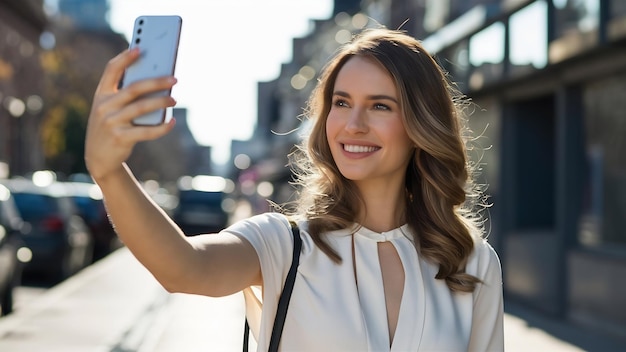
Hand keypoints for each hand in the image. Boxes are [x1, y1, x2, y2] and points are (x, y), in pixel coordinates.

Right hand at [85, 48, 177, 181]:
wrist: (98, 158)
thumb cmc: (111, 127)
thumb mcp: (111, 110)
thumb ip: (125, 97)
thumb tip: (157, 84)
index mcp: (101, 95)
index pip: (111, 70)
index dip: (125, 58)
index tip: (140, 49)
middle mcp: (104, 107)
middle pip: (133, 88)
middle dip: (155, 82)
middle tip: (174, 78)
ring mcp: (111, 123)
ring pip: (141, 108)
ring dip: (160, 102)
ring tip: (174, 99)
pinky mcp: (120, 139)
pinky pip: (146, 131)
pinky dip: (161, 127)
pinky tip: (172, 122)